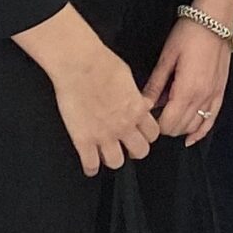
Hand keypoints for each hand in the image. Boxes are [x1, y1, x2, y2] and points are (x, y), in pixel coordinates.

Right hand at [47, 41, 160, 175]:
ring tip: (108, 154)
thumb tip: (141, 103)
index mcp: (138, 110)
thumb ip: (136, 97)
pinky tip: (90, 165)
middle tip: (127, 146)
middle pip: (140, 151)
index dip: (147, 135)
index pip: (153, 134)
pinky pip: (90, 164)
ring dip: (114, 159)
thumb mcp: (130, 79)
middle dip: (135, 150)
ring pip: (117, 162)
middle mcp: (124, 126)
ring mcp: (104, 135)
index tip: (141, 134)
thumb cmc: (103, 64)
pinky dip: (91, 167)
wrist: (80, 65)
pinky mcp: (83, 139)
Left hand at [143, 20, 232, 143]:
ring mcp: (214, 95)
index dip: (155, 125)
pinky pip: (212, 118)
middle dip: (165, 127)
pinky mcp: (221, 91)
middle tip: (153, 116)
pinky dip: (201, 130)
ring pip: (195, 125)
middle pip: (181, 127)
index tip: (145, 118)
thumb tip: (142, 105)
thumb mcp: (167, 57)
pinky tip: (191, 138)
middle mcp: (203, 97)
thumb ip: (156, 84)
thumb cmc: (188, 33)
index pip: (168, 123)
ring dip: (180, 127)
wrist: (216, 18)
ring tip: (168, 118)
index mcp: (187, 89)